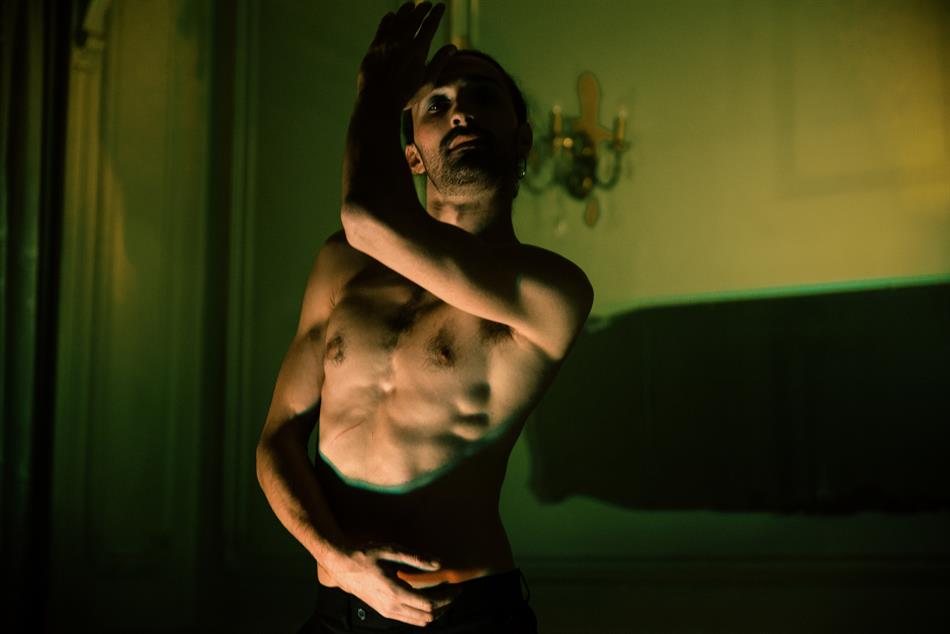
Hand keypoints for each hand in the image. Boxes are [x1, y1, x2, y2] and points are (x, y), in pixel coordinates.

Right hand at [325, 544, 461, 626]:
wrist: (341, 568)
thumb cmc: (365, 556)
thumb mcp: (391, 551)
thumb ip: (415, 558)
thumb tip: (438, 564)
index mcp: (395, 592)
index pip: (429, 604)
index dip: (447, 598)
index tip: (457, 588)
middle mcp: (392, 606)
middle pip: (428, 616)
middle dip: (446, 605)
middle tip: (456, 591)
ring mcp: (388, 612)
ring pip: (420, 620)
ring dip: (436, 611)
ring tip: (446, 596)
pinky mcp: (385, 612)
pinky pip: (410, 619)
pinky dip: (424, 613)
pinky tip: (429, 600)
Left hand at [358, 1, 456, 107]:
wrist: (378, 101)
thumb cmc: (406, 95)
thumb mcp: (427, 82)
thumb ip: (439, 62)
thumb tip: (453, 47)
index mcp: (418, 51)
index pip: (430, 25)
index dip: (436, 14)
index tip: (440, 6)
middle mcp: (403, 43)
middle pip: (414, 18)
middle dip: (422, 9)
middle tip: (427, 4)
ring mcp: (387, 43)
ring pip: (398, 20)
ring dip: (405, 10)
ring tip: (411, 5)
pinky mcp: (374, 47)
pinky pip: (383, 28)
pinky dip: (388, 19)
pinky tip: (391, 15)